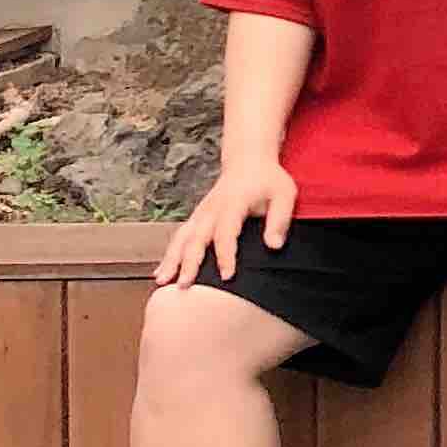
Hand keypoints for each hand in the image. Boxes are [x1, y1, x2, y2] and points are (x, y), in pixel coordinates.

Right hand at [155, 158, 295, 288]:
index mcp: (233, 204)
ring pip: (181, 238)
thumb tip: (274, 246)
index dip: (226, 255)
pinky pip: (179, 236)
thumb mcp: (284, 195)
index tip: (227, 276)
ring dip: (171, 260)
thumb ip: (279, 221)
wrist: (248, 161)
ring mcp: (201, 213)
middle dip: (188, 263)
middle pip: (196, 238)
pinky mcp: (197, 217)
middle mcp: (212, 209)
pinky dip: (169, 254)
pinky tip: (161, 272)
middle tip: (184, 285)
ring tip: (162, 281)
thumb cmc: (268, 180)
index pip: (226, 233)